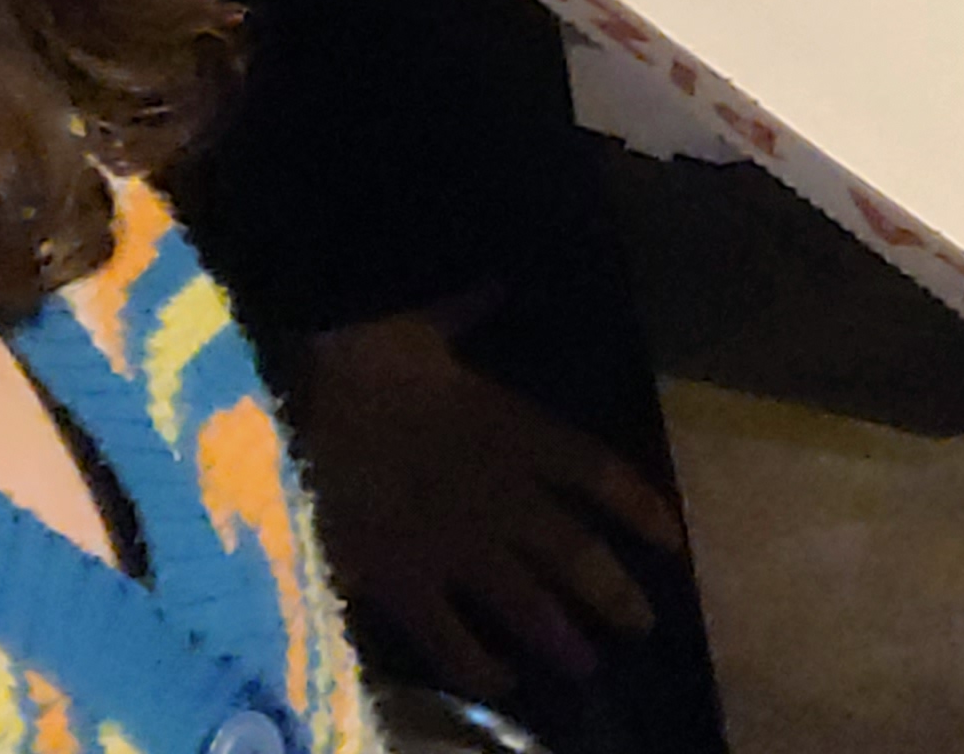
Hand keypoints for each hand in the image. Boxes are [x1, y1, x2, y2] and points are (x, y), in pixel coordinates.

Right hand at [298, 306, 684, 701]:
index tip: (674, 542)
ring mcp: (456, 546)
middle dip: (612, 595)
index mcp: (514, 430)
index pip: (599, 475)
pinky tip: (499, 682)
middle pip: (575, 556)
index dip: (642, 510)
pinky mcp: (405, 582)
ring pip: (526, 604)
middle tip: (641, 627)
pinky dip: (477, 665)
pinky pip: (451, 637)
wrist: (289, 414)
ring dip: (560, 637)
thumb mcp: (418, 330)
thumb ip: (466, 313)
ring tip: (587, 666)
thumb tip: (498, 280)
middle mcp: (500, 496)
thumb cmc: (357, 363)